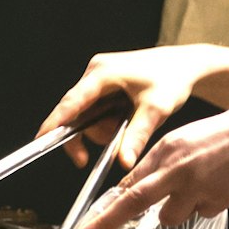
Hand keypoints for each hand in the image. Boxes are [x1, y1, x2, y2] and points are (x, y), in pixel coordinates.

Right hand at [41, 45, 228, 169]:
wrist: (186, 65)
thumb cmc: (172, 80)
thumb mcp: (157, 110)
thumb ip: (137, 135)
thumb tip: (122, 162)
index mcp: (103, 73)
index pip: (72, 102)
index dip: (55, 122)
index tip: (41, 139)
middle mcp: (95, 71)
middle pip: (76, 111)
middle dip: (92, 133)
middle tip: (109, 148)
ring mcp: (98, 75)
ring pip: (86, 113)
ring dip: (103, 128)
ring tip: (130, 123)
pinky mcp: (103, 82)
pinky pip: (95, 108)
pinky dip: (108, 121)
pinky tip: (127, 116)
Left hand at [76, 99, 228, 228]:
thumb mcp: (190, 141)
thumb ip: (165, 163)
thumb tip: (139, 187)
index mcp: (166, 148)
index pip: (129, 181)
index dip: (109, 204)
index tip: (89, 221)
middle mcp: (175, 167)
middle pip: (131, 201)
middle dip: (103, 223)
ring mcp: (196, 186)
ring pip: (170, 215)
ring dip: (179, 210)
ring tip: (205, 187)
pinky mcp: (217, 201)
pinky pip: (201, 213)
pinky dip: (207, 206)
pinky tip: (223, 187)